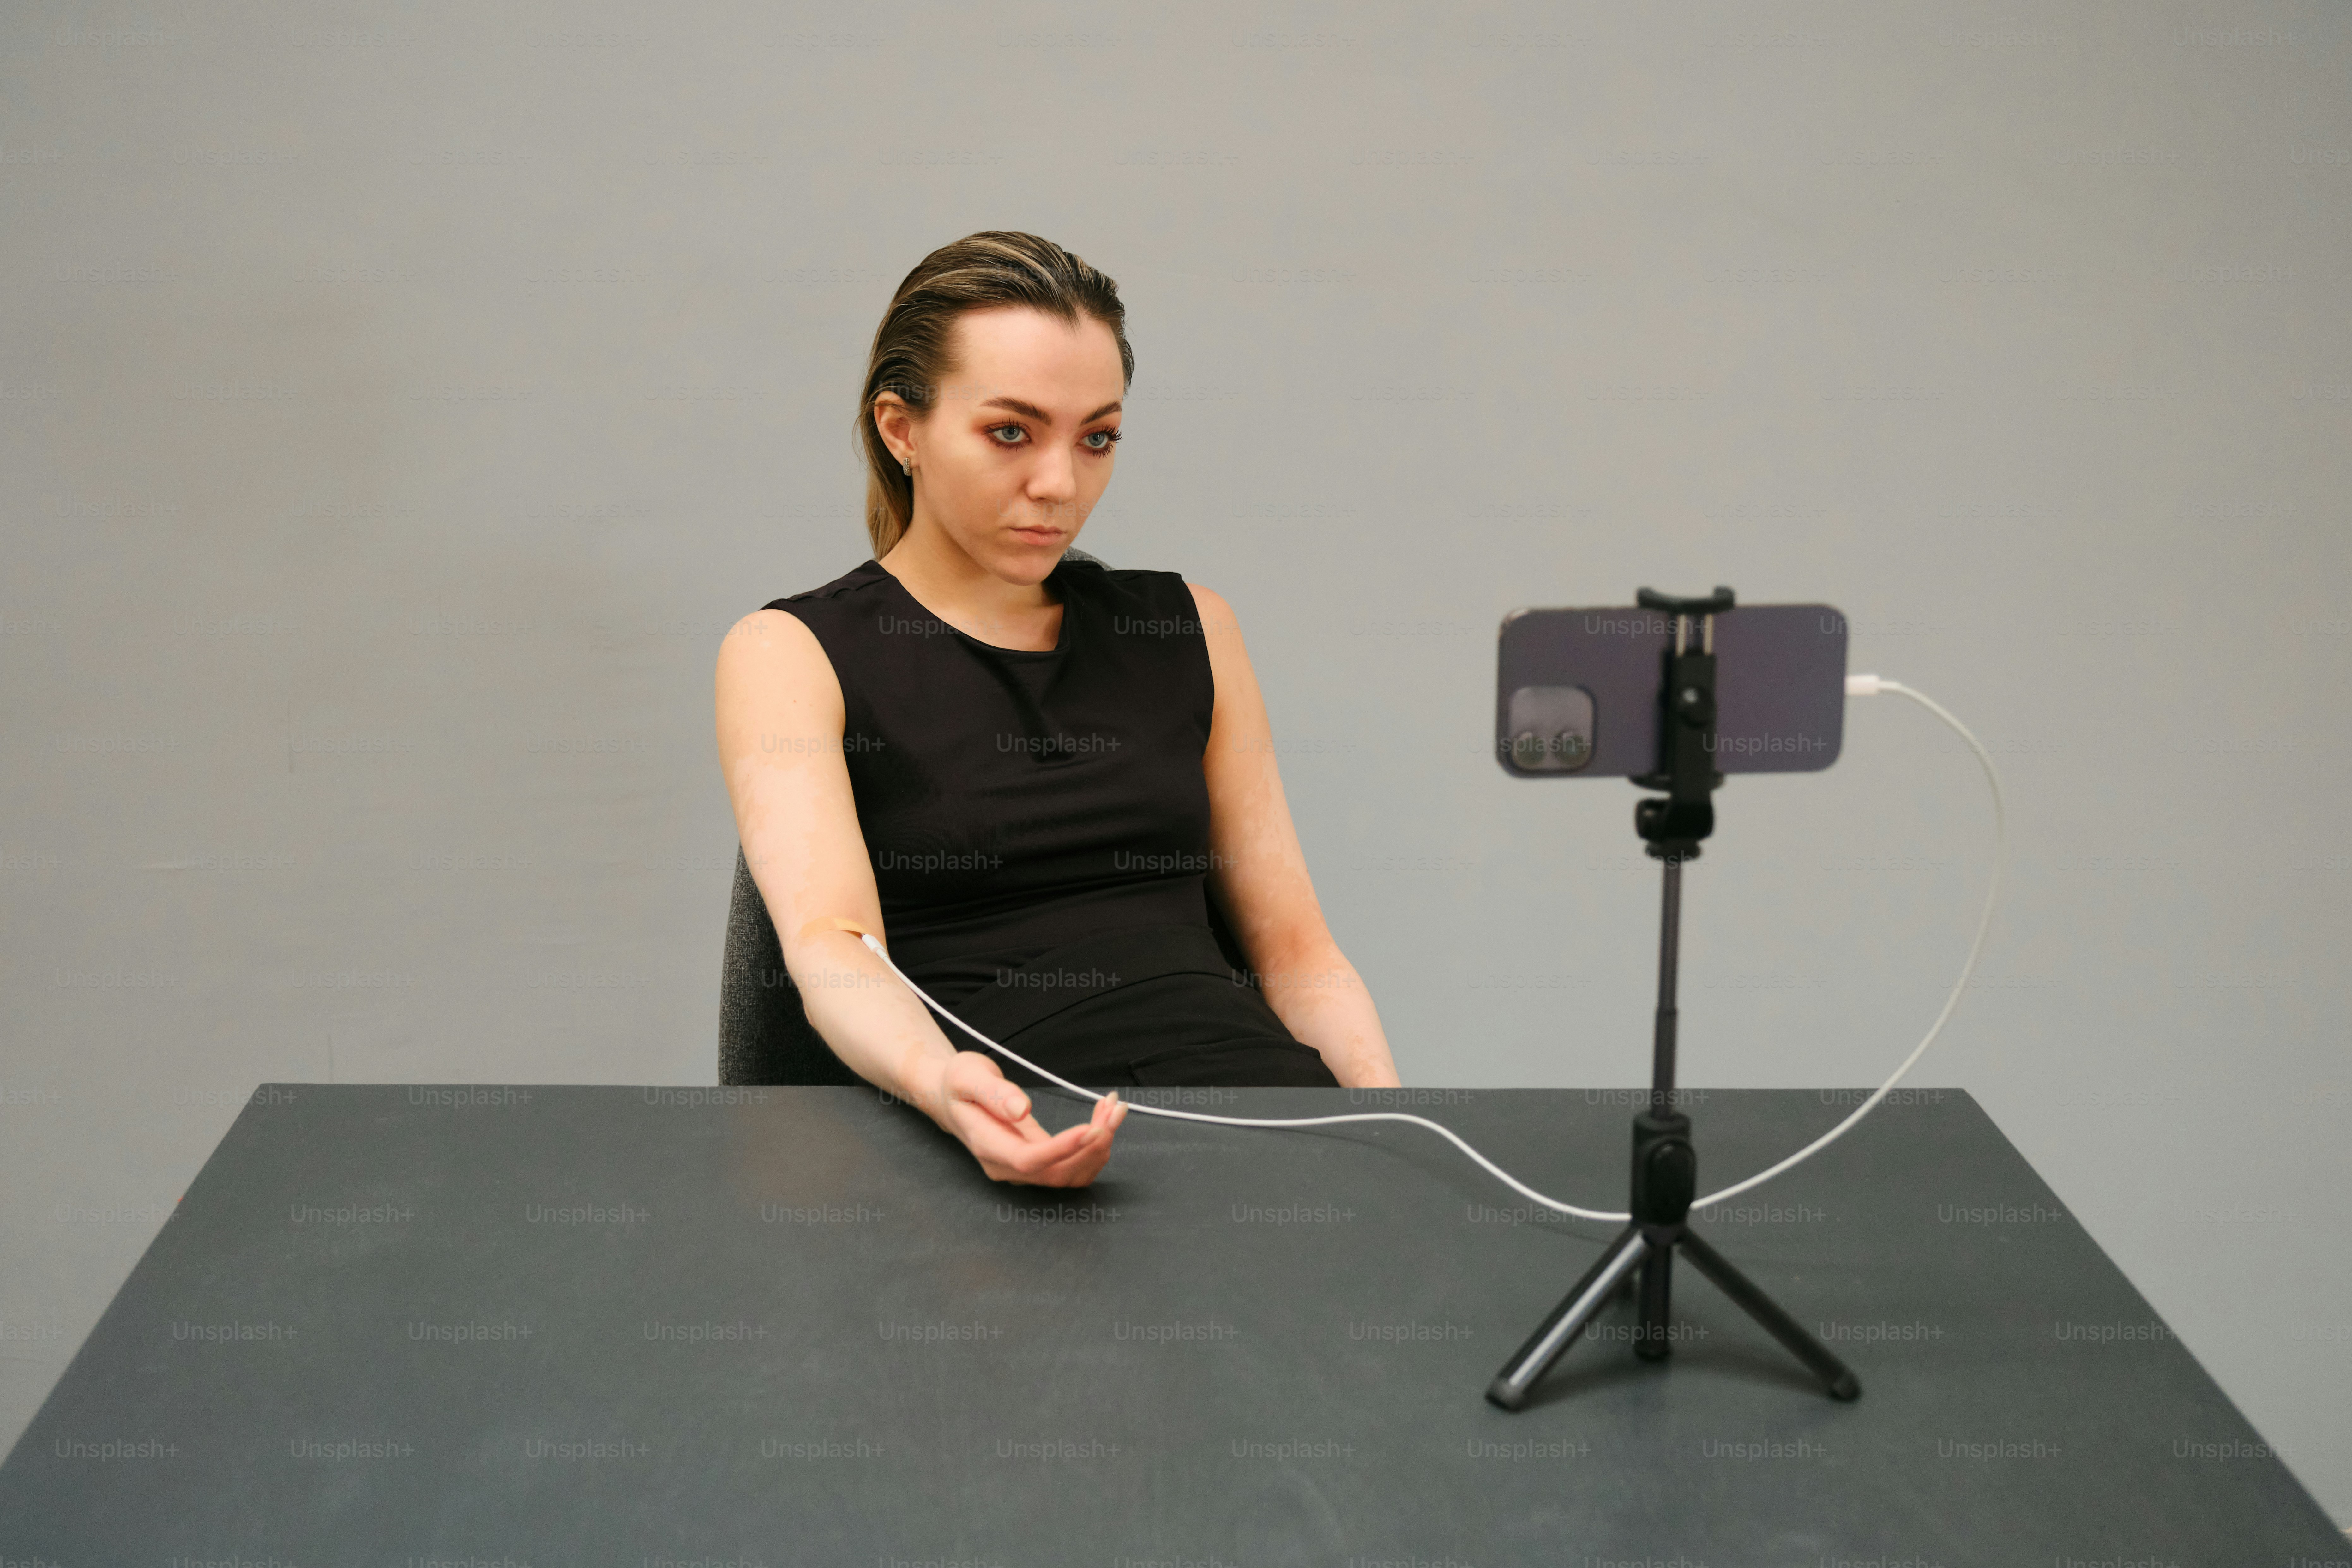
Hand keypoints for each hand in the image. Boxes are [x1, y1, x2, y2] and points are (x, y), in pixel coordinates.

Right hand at [921, 1050, 1128, 1185]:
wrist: (951, 1096)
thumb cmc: (958, 1084)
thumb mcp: (968, 1076)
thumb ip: (994, 1093)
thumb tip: (1020, 1110)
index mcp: (987, 1146)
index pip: (1029, 1160)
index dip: (1062, 1149)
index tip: (1091, 1128)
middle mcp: (1006, 1166)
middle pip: (1057, 1173)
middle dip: (1092, 1146)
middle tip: (1115, 1110)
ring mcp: (1022, 1169)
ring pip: (1071, 1173)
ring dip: (1099, 1146)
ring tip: (1114, 1109)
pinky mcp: (1037, 1162)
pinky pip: (1072, 1165)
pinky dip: (1094, 1146)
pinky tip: (1103, 1118)